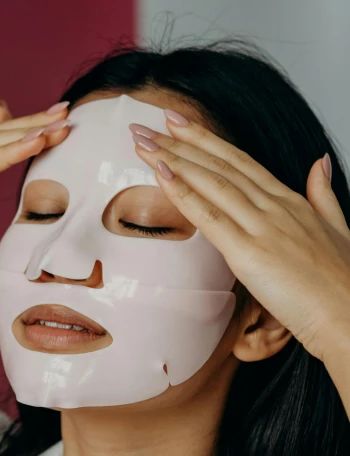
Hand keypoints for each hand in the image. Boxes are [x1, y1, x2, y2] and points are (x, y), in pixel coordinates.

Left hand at [131, 114, 349, 362]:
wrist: (349, 316)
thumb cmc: (343, 284)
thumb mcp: (338, 227)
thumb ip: (324, 195)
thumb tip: (319, 163)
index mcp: (290, 201)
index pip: (240, 162)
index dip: (207, 141)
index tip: (179, 123)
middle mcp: (274, 207)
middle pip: (220, 166)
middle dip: (180, 142)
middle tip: (146, 124)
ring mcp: (262, 227)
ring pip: (212, 183)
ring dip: (174, 159)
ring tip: (143, 142)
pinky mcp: (250, 253)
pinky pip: (210, 217)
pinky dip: (184, 194)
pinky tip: (161, 175)